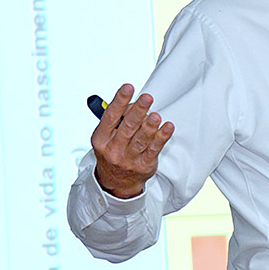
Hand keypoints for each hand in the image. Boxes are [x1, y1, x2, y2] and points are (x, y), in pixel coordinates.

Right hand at [91, 83, 174, 198]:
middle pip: (127, 128)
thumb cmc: (113, 151)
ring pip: (141, 140)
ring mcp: (129, 159)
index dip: (119, 101)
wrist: (116, 182)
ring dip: (149, 126)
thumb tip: (135, 103)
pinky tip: (167, 127)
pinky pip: (154, 149)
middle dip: (138, 111)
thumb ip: (118, 118)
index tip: (128, 87)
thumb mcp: (106, 136)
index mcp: (101, 139)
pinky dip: (162, 137)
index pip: (110, 117)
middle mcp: (114, 149)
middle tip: (146, 98)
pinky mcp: (144, 165)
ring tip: (155, 115)